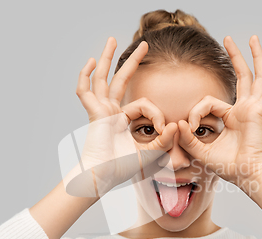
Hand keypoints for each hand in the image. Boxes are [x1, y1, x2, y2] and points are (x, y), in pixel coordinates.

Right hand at [64, 37, 177, 196]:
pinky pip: (85, 91)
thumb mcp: (150, 154)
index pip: (146, 104)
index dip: (158, 115)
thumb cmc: (123, 168)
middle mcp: (112, 111)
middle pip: (122, 79)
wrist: (104, 176)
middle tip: (145, 44)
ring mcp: (101, 110)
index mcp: (125, 119)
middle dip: (133, 60)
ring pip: (103, 78)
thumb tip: (177, 125)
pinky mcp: (93, 113)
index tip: (164, 130)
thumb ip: (164, 141)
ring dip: (108, 58)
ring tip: (113, 39)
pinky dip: (84, 76)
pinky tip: (89, 61)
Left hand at [177, 35, 261, 190]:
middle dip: (234, 57)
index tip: (190, 126)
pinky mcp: (261, 111)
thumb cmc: (227, 166)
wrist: (245, 175)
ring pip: (255, 76)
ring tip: (251, 37)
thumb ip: (188, 138)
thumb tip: (178, 122)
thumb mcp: (200, 151)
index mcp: (231, 117)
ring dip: (254, 56)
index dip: (196, 111)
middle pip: (241, 76)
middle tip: (227, 38)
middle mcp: (244, 109)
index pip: (209, 102)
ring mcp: (254, 108)